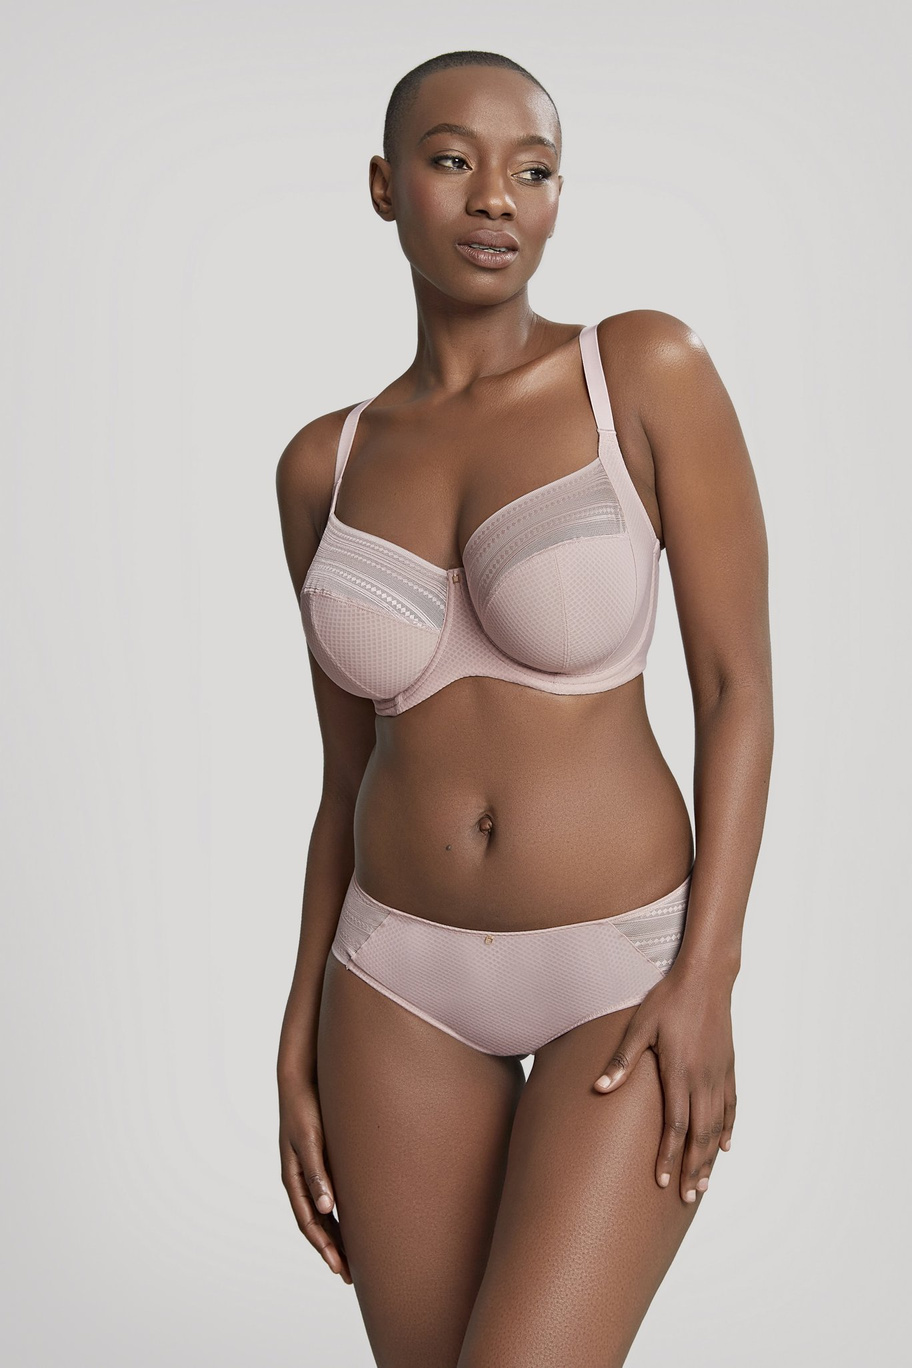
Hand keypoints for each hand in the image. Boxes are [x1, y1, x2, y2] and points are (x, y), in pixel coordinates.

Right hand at [279, 1075, 352, 1283]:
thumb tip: (325, 1208)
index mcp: (294, 1178)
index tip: (340, 1268)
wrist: (302, 1079)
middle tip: (350, 1275)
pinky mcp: (320, 1159)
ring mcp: (309, 1170)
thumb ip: (316, 1172)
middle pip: (316, 1223)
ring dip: (336, 1235)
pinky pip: (329, 1194)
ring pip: (322, 1212)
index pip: (309, 1222)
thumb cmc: (305, 1108)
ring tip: (354, 1257)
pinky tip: (354, 1219)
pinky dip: (339, 1213)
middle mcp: (300, 1178)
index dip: (324, 1247)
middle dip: (331, 1249)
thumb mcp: (310, 1140)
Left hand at [592, 966, 735, 1201]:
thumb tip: (599, 1088)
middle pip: (700, 1134)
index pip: (674, 1125)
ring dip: (710, 1157)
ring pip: (717, 1125)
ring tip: (704, 1185)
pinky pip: (731, 1106)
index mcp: (679, 1071)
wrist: (706, 977)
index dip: (668, 1156)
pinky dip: (728, 1129)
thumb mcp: (640, 1025)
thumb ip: (622, 1060)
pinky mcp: (728, 1067)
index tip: (662, 1183)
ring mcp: (719, 1074)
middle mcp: (703, 1079)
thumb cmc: (667, 999)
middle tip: (688, 1198)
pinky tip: (725, 1147)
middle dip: (693, 1168)